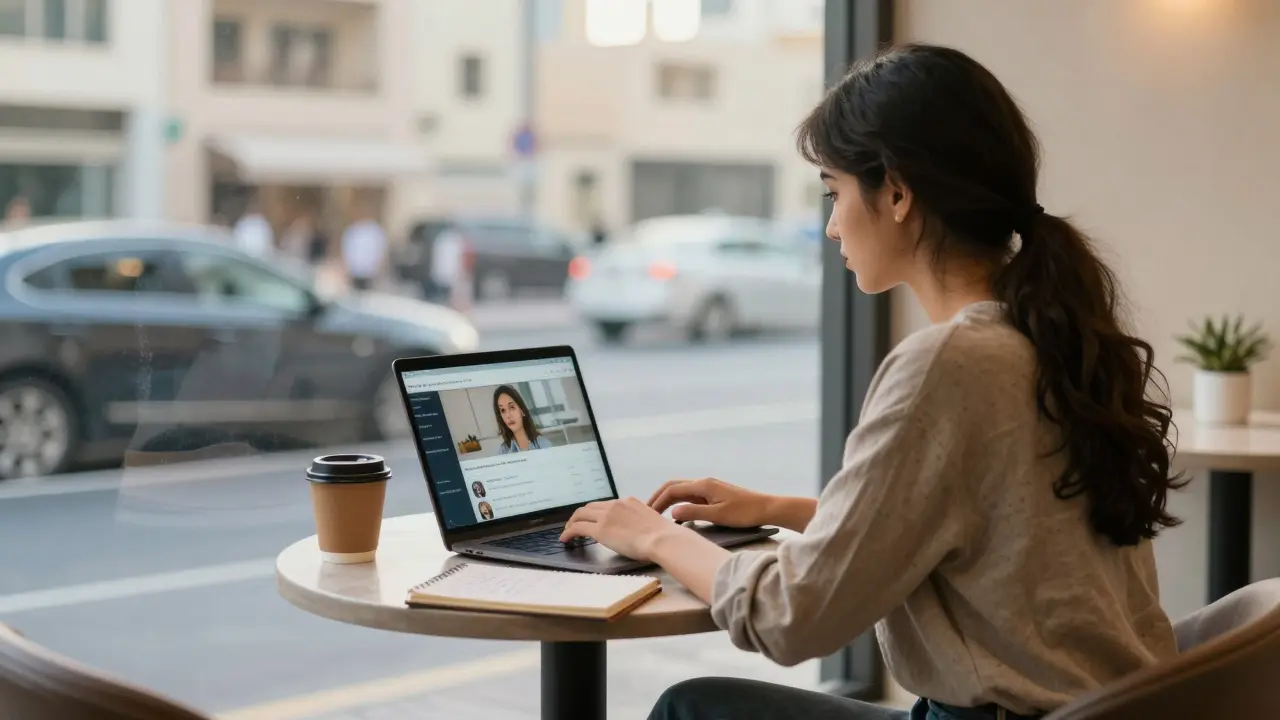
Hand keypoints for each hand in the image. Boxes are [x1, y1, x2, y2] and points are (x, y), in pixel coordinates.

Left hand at [560, 498, 684, 561]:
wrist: (662, 539)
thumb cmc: (663, 536)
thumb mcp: (651, 521)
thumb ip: (640, 522)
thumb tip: (639, 531)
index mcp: (629, 502)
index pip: (606, 505)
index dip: (595, 513)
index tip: (592, 520)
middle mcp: (616, 505)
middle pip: (590, 507)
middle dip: (580, 516)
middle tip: (575, 525)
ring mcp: (607, 516)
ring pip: (581, 515)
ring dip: (572, 523)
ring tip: (567, 532)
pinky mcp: (600, 529)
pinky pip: (578, 528)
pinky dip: (568, 532)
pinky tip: (565, 539)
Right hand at [648, 477, 772, 527]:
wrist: (766, 508)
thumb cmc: (744, 513)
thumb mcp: (718, 515)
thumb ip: (694, 513)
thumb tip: (672, 512)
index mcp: (703, 485)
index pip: (672, 490)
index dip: (658, 501)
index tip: (648, 514)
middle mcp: (703, 483)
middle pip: (674, 486)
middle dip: (658, 497)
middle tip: (647, 511)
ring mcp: (708, 487)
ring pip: (681, 490)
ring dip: (668, 499)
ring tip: (657, 513)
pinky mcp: (713, 494)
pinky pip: (690, 495)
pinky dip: (679, 502)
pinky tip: (677, 514)